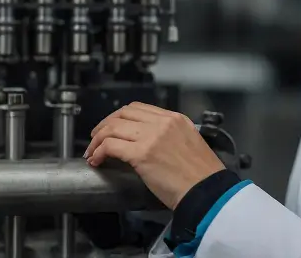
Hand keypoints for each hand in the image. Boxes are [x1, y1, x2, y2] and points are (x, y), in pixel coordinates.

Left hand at [85, 102, 225, 209]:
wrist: (207, 192)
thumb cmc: (202, 177)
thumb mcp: (190, 144)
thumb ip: (171, 137)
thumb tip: (149, 143)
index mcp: (176, 119)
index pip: (139, 108)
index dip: (120, 116)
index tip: (112, 126)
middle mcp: (163, 123)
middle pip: (123, 114)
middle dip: (105, 124)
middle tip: (97, 137)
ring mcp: (151, 137)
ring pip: (113, 128)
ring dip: (98, 140)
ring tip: (93, 151)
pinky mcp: (142, 154)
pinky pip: (110, 146)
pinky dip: (99, 151)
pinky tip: (97, 160)